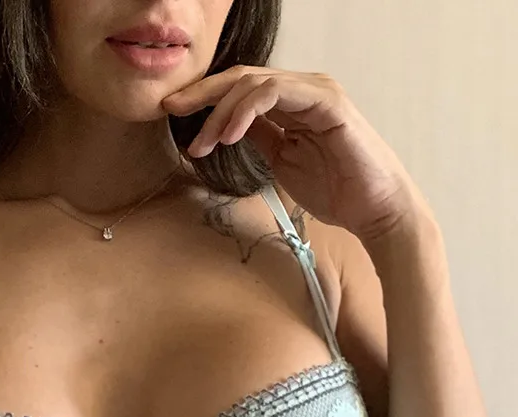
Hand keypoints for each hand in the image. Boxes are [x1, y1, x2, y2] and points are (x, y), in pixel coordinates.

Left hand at [162, 65, 436, 243]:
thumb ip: (259, 138)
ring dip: (220, 112)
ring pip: (253, 83)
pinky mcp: (327, 102)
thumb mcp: (282, 160)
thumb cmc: (334, 189)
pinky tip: (229, 135)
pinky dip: (246, 111)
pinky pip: (275, 93)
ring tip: (203, 143)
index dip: (205, 98)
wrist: (373, 210)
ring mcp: (316, 91)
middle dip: (202, 94)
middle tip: (171, 110)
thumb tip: (226, 127)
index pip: (240, 88)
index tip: (173, 113)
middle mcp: (302, 89)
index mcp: (291, 102)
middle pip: (241, 77)